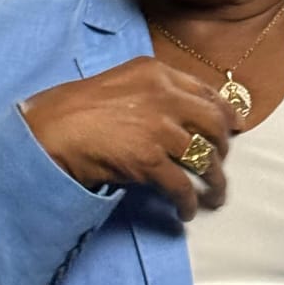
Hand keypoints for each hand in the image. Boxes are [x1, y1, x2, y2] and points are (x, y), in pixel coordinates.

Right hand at [19, 56, 240, 219]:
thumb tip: (178, 117)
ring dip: (214, 181)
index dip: (226, 112)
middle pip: (214, 123)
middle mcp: (164, 95)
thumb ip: (151, 93)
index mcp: (156, 72)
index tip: (235, 126)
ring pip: (205, 157)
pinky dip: (189, 202)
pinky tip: (186, 212)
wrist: (48, 130)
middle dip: (224, 147)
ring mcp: (159, 127)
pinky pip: (182, 185)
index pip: (206, 91)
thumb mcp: (118, 83)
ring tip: (215, 196)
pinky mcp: (150, 159)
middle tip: (222, 162)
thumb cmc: (73, 108)